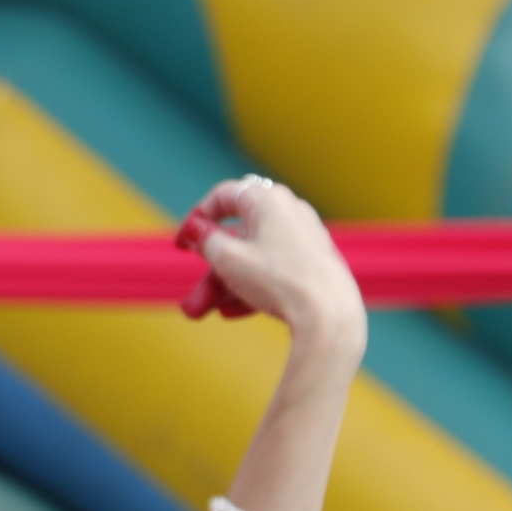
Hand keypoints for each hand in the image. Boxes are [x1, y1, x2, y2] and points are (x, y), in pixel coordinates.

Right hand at [174, 177, 363, 343]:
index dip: (197, 218)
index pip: (223, 195)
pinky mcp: (314, 263)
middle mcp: (289, 212)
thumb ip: (206, 241)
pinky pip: (274, 270)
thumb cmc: (279, 280)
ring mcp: (304, 238)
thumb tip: (198, 230)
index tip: (182, 243)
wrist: (329, 315)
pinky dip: (251, 286)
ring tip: (203, 313)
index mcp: (268, 199)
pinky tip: (234, 312)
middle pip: (237, 237)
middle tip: (191, 295)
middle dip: (209, 271)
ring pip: (253, 258)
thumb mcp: (228, 259)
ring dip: (225, 285)